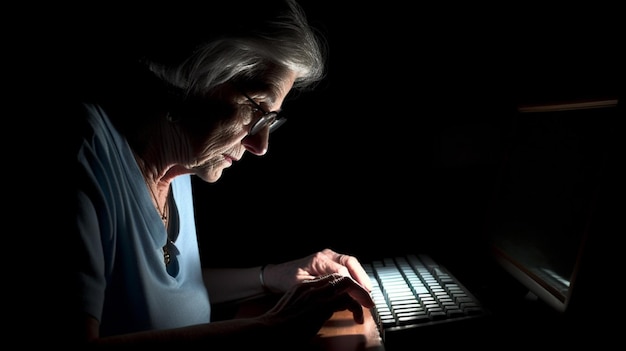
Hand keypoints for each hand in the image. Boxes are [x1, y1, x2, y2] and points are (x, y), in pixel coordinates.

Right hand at [260, 273, 374, 344]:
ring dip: (359, 294)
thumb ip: (306, 304)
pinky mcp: (320, 305)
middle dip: (357, 285)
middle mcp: (310, 286)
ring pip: (346, 283)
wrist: (267, 331)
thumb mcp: (292, 309)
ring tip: (366, 305)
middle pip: (340, 275)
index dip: (346, 283)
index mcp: (303, 286)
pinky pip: (346, 299)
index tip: (354, 294)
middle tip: (366, 298)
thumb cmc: (277, 326)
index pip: (330, 276)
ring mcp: (315, 294)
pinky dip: (356, 306)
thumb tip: (323, 311)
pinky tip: (357, 316)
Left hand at [263, 248, 373, 294]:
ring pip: (352, 264)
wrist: (279, 274)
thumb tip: (339, 294)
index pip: (342, 272)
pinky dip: (355, 278)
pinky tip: (358, 290)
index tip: (361, 299)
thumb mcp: (301, 287)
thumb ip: (320, 289)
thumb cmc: (287, 280)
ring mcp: (330, 257)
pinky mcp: (331, 263)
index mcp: (319, 260)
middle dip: (362, 279)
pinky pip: (347, 267)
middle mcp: (327, 255)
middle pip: (351, 263)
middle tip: (368, 296)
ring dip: (361, 278)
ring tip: (366, 294)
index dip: (353, 287)